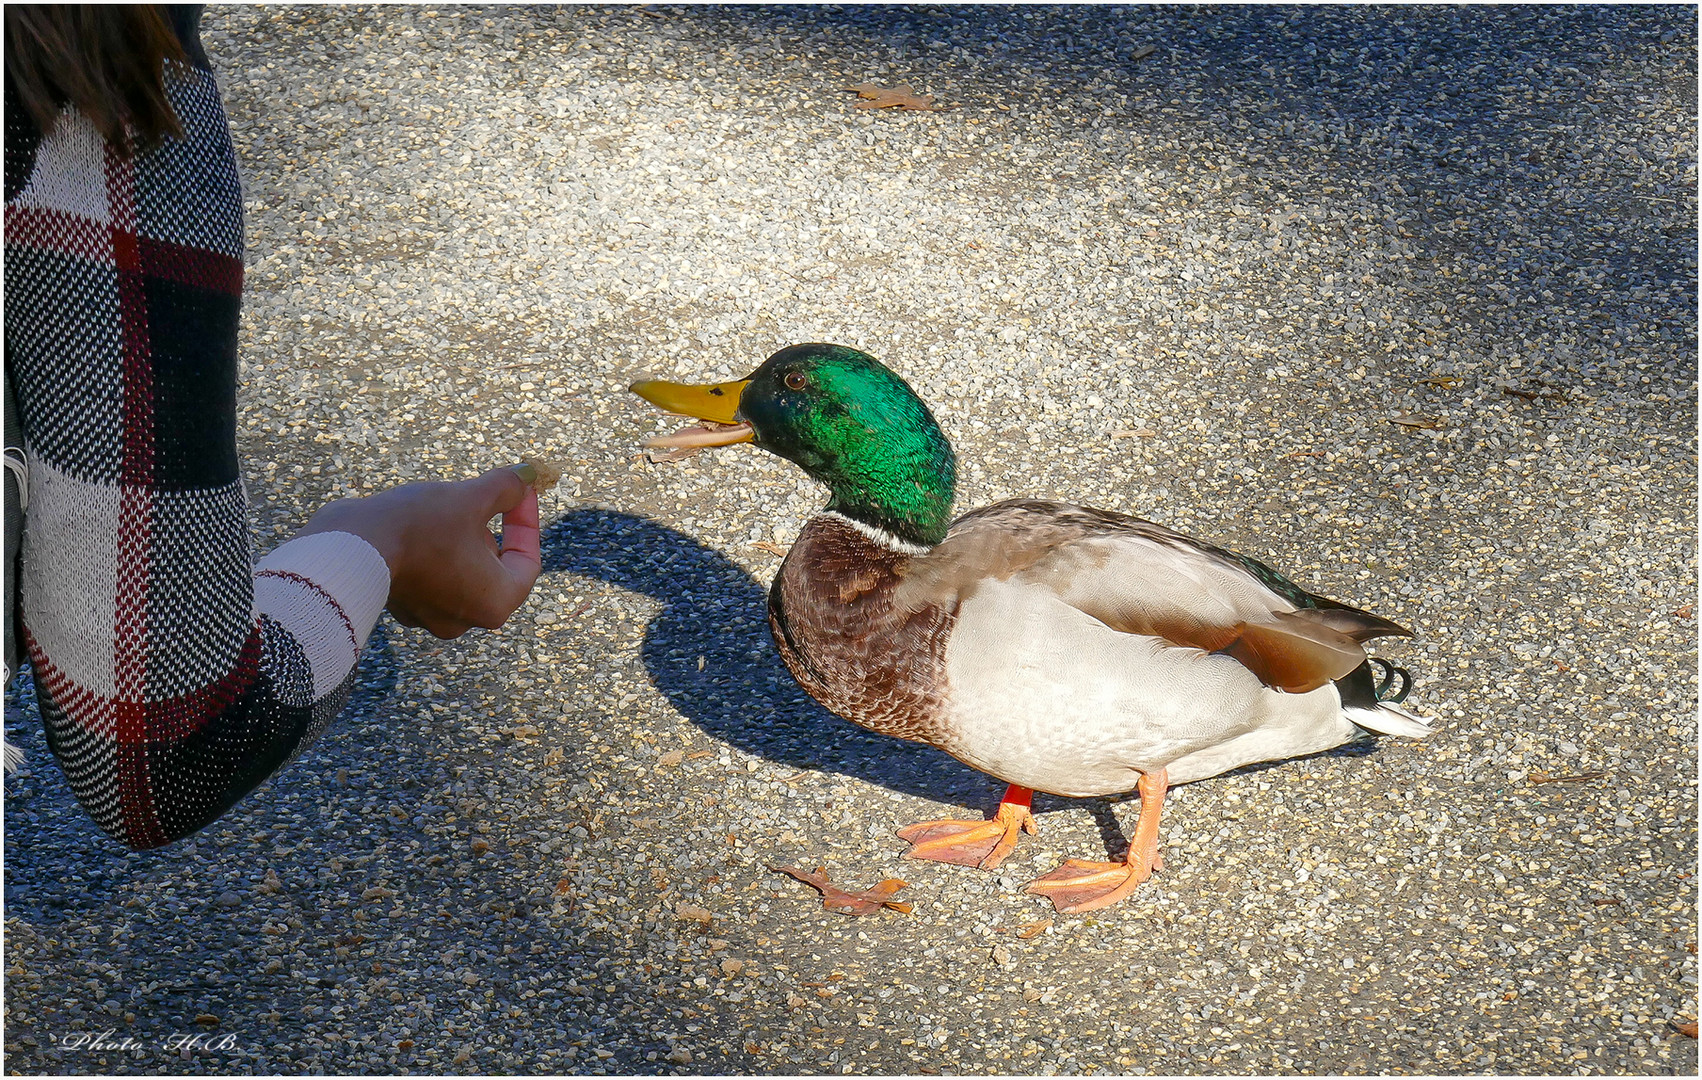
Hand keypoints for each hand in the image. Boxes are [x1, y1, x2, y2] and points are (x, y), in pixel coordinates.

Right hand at [299, 465, 542, 637]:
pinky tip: (419, 523)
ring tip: (445, 506)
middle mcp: (466, 620)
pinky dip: (433, 549)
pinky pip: (432, 574)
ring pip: (461, 568)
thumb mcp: (469, 498)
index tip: (521, 490)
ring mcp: (432, 617)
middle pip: (493, 566)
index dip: (526, 520)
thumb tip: (526, 477)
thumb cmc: (418, 525)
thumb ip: (505, 489)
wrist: (346, 544)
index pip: (527, 561)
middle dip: (488, 527)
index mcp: (495, 603)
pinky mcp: (404, 606)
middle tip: (477, 495)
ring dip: (460, 536)